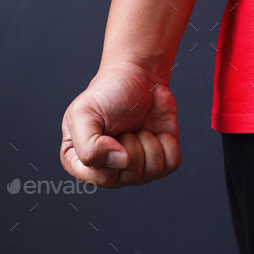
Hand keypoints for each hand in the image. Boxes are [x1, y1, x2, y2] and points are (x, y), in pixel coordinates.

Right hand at [60, 62, 180, 187]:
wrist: (139, 75)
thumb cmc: (108, 92)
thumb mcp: (84, 113)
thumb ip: (88, 147)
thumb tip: (122, 162)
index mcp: (82, 162)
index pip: (98, 178)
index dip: (108, 155)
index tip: (108, 131)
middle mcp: (109, 170)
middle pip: (130, 175)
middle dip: (132, 144)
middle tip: (124, 125)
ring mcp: (136, 168)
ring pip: (152, 170)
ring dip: (149, 141)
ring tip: (138, 126)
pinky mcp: (160, 159)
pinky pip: (171, 164)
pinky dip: (167, 143)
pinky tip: (155, 131)